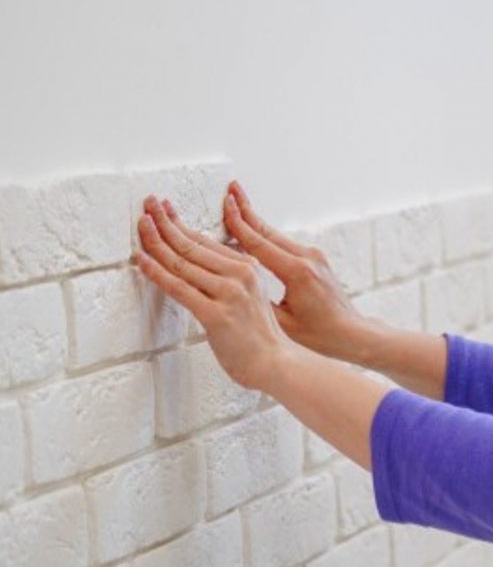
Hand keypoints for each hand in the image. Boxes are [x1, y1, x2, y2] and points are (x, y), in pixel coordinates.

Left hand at [133, 194, 294, 390]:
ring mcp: (227, 293)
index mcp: (247, 267)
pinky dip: (157, 272)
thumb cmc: (262, 337)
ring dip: (157, 241)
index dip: (181, 223)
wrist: (276, 363)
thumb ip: (235, 278)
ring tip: (141, 225)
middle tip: (149, 203)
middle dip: (166, 221)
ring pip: (183, 262)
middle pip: (192, 244)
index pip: (206, 240)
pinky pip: (179, 288)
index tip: (166, 210)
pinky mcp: (216, 314)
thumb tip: (208, 266)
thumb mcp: (254, 295)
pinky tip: (142, 260)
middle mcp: (238, 275)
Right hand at [222, 180, 375, 362]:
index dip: (239, 222)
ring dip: (256, 221)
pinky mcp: (316, 260)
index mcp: (297, 273)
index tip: (226, 203)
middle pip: (268, 230)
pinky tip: (257, 232)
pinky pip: (285, 244)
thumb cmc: (321, 335)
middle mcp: (307, 258)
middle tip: (231, 188)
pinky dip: (268, 236)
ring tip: (240, 205)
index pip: (259, 243)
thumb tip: (234, 282)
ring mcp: (313, 257)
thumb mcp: (283, 324)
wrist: (352, 334)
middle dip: (247, 208)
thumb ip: (258, 300)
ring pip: (277, 235)